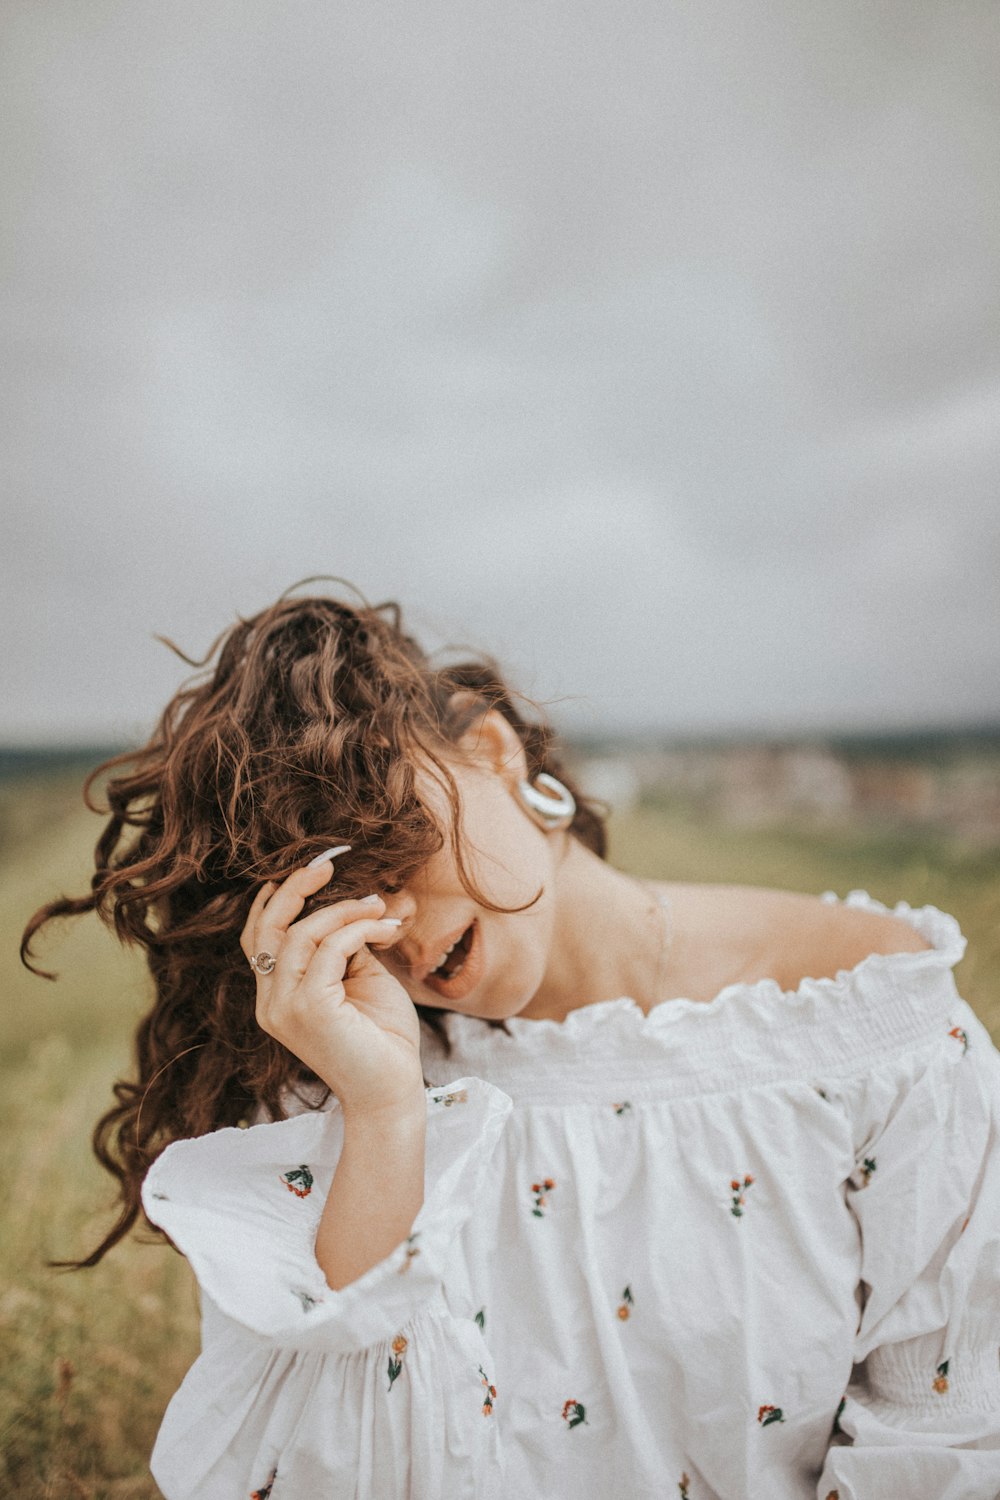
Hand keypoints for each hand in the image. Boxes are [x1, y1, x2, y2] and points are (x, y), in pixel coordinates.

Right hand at [240, 858, 423, 1116]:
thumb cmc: (381, 1038)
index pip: (257, 938)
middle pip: (266, 928)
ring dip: (343, 910)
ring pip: (300, 934)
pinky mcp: (309, 1010)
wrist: (394, 1091)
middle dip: (295, 888)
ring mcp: (285, 1008)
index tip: (307, 871)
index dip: (275, 900)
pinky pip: (331, 948)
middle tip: (327, 863)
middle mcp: (271, 1003)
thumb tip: (352, 906)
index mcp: (276, 997)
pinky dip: (360, 929)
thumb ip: (344, 947)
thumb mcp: (358, 979)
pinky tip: (385, 929)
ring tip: (378, 906)